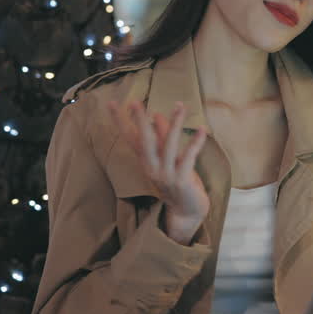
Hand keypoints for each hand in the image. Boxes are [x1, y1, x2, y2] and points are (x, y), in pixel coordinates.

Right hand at [108, 100, 209, 244]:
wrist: (186, 212)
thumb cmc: (178, 181)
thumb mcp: (168, 158)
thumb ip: (163, 137)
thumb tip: (157, 114)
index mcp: (146, 161)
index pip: (130, 138)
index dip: (120, 121)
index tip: (110, 102)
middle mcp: (152, 168)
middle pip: (144, 142)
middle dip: (140, 121)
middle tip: (135, 102)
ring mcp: (166, 175)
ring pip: (169, 146)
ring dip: (175, 124)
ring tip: (179, 106)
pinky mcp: (181, 180)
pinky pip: (189, 158)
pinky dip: (196, 143)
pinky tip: (203, 129)